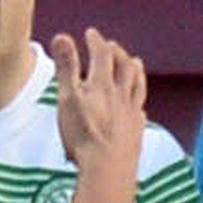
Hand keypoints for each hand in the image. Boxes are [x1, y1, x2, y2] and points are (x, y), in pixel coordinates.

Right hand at [51, 28, 147, 171]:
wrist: (108, 169)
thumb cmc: (84, 135)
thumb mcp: (68, 98)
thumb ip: (66, 67)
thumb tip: (62, 37)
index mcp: (103, 85)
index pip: (102, 55)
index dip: (97, 41)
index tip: (92, 33)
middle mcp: (122, 95)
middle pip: (124, 66)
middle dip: (117, 52)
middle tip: (111, 45)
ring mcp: (132, 113)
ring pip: (138, 85)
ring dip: (135, 70)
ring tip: (135, 62)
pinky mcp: (137, 131)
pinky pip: (140, 110)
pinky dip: (138, 101)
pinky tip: (138, 105)